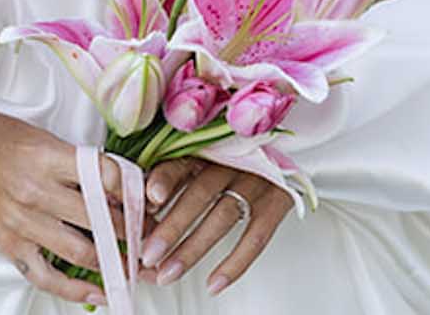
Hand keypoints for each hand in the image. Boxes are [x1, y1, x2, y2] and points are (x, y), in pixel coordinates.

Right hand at [0, 87, 137, 304]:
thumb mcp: (43, 137)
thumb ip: (76, 162)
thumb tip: (114, 186)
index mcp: (50, 157)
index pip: (104, 176)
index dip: (131, 192)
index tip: (147, 202)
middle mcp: (37, 191)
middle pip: (97, 217)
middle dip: (129, 230)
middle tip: (149, 237)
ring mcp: (21, 221)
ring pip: (79, 250)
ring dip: (110, 259)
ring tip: (132, 264)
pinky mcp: (7, 244)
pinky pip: (45, 275)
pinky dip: (74, 289)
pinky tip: (96, 293)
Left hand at [134, 158, 290, 294]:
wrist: (284, 152)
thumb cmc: (232, 159)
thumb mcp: (205, 157)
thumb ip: (176, 174)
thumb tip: (144, 202)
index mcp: (209, 146)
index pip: (184, 160)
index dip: (165, 179)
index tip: (149, 200)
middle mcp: (233, 160)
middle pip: (200, 193)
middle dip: (172, 227)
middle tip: (149, 255)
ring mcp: (257, 180)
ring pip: (223, 217)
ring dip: (194, 248)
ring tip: (169, 273)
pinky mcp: (278, 201)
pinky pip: (256, 237)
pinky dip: (235, 263)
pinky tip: (214, 284)